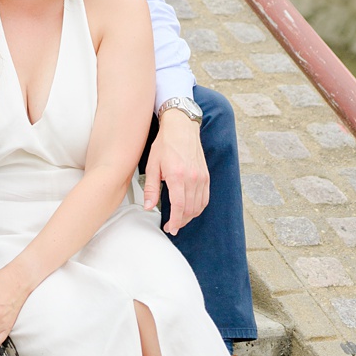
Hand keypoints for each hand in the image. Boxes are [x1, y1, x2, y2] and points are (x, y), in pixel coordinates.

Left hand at [145, 111, 209, 236]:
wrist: (181, 127)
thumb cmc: (166, 144)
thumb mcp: (152, 165)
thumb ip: (151, 189)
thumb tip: (149, 206)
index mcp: (178, 175)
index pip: (180, 206)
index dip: (175, 221)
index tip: (170, 228)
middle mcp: (193, 177)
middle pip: (190, 209)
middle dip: (181, 221)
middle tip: (172, 225)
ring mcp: (201, 176)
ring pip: (199, 205)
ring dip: (190, 216)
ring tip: (180, 219)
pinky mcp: (206, 175)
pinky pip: (205, 197)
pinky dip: (199, 207)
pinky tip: (190, 209)